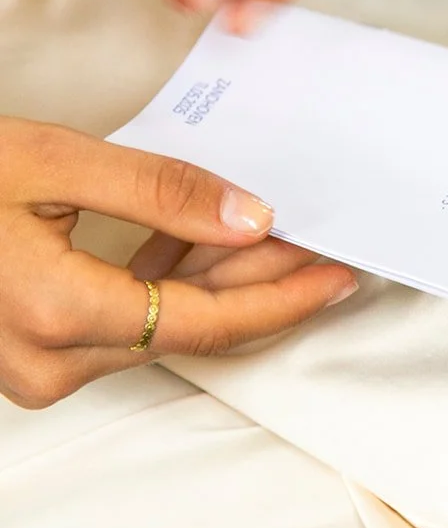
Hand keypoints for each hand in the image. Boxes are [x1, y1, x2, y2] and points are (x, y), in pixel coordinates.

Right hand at [0, 116, 356, 407]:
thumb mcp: (52, 160)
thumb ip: (158, 189)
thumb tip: (251, 216)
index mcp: (57, 313)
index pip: (204, 323)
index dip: (281, 298)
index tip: (336, 271)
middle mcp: (48, 361)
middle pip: (190, 330)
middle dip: (263, 286)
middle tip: (322, 244)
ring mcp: (35, 367)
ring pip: (161, 330)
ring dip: (219, 285)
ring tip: (279, 238)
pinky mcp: (30, 354)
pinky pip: (123, 326)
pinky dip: (167, 287)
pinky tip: (201, 246)